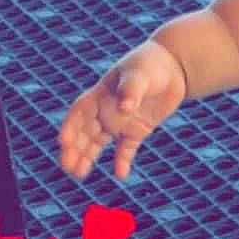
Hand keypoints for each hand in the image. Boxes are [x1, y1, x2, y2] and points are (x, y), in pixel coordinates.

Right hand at [58, 41, 186, 179]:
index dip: (70, 127)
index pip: (79, 113)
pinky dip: (122, 160)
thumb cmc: (151, 64)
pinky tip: (120, 174)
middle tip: (68, 167)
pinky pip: (125, 149)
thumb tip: (124, 109)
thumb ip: (131, 90)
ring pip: (98, 143)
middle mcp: (105, 110)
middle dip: (75, 149)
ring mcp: (120, 121)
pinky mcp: (137, 130)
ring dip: (88, 157)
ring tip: (80, 174)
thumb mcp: (140, 74)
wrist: (174, 67)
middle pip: (84, 132)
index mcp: (100, 94)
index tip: (64, 142)